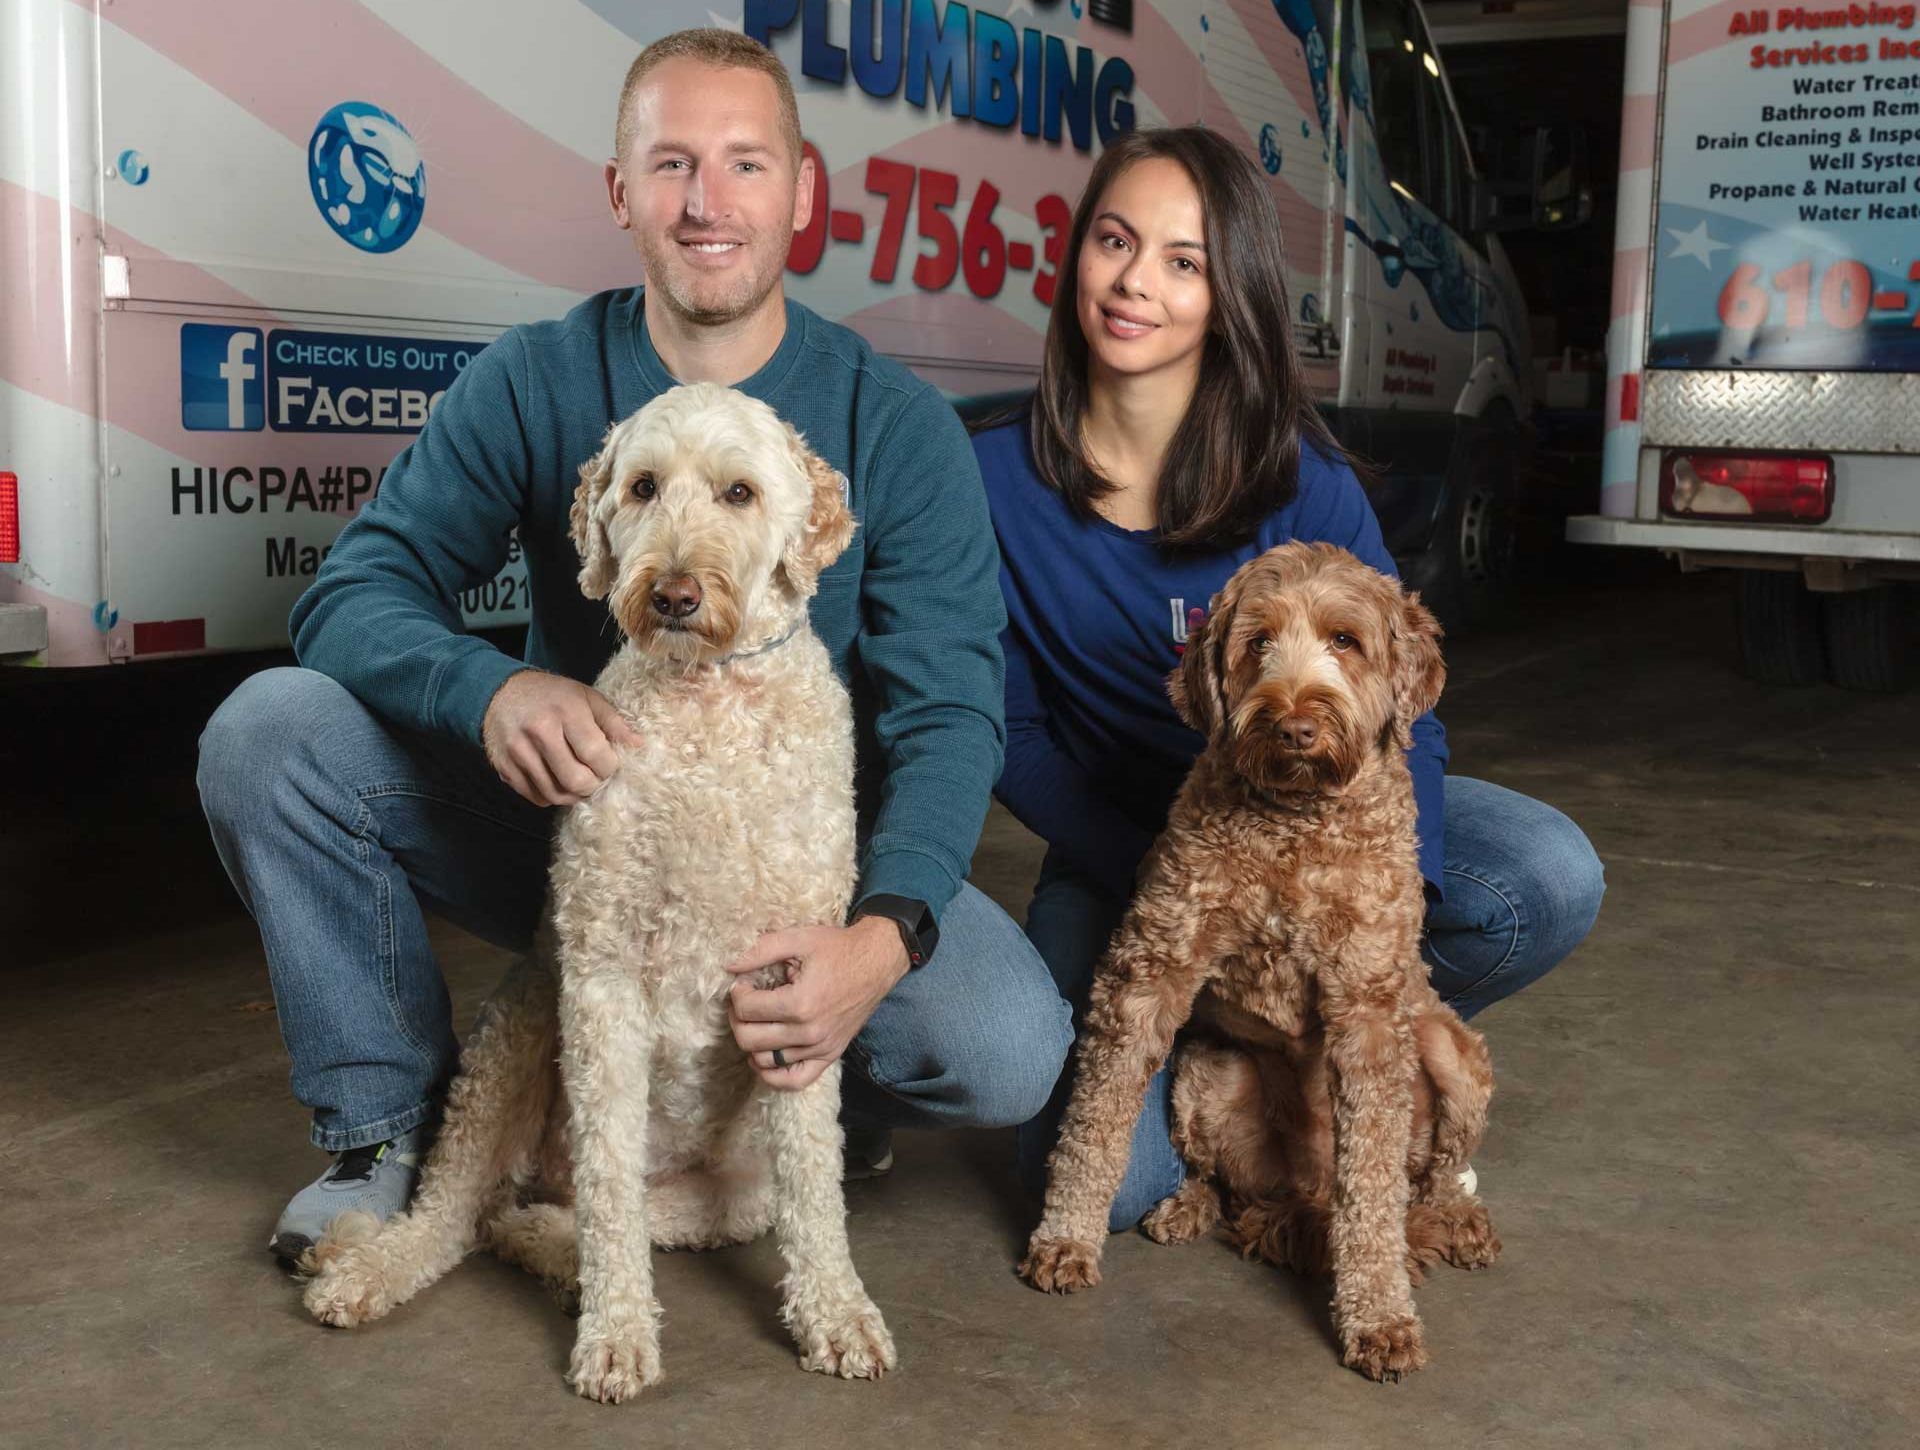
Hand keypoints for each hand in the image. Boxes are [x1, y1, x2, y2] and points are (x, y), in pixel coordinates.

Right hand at [482, 669, 640, 806]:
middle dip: (593, 784)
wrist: (501, 693)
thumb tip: (639, 746)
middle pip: (576, 780)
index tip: (610, 763)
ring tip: (580, 780)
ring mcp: (519, 753)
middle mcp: (539, 733)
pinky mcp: (505, 768)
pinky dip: (552, 796)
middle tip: (595, 776)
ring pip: (556, 794)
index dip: (609, 767)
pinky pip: (536, 798)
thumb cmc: (552, 695)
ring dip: (574, 794)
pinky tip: (558, 780)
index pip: (595, 754)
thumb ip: (614, 723)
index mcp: (565, 712)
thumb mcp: (587, 698)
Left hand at [726, 917, 910, 1089]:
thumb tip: (730, 966)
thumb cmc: (837, 949)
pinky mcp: (829, 1056)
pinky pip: (794, 1081)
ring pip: (765, 1061)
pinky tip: (763, 1056)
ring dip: (750, 1043)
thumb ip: (761, 950)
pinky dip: (772, 1076)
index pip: (746, 1009)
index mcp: (800, 1003)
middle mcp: (809, 1032)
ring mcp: (820, 1048)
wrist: (877, 962)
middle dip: (737, 1018)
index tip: (743, 982)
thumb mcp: (799, 938)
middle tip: (744, 1001)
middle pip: (749, 1039)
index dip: (737, 993)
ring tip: (755, 1022)